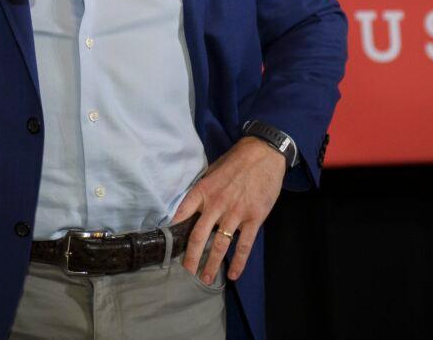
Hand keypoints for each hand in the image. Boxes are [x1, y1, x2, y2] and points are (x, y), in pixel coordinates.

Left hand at [172, 137, 286, 283]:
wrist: (265, 153)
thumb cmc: (237, 160)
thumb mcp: (213, 170)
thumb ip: (203, 189)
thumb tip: (192, 205)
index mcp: (204, 190)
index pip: (182, 212)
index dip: (173, 228)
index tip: (167, 243)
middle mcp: (217, 204)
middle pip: (199, 236)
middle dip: (191, 257)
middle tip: (186, 272)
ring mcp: (236, 213)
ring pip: (220, 244)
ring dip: (212, 264)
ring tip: (206, 279)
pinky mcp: (253, 218)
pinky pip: (244, 244)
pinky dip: (238, 261)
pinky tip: (234, 273)